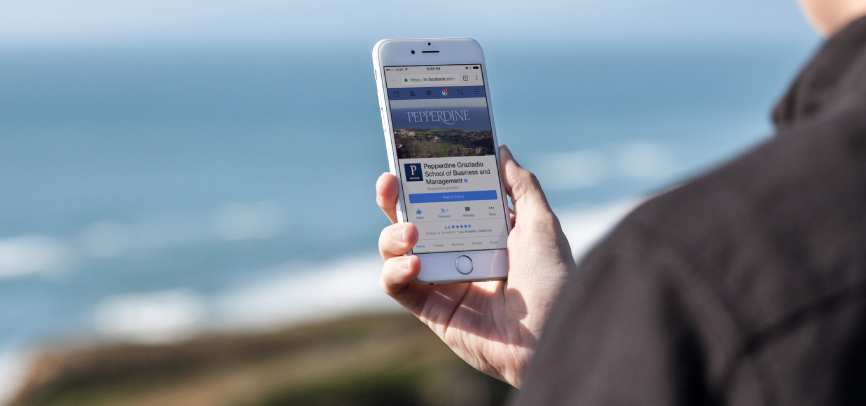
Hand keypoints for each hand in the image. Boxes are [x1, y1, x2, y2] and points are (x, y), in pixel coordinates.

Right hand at [376, 145, 576, 387]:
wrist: (551, 335)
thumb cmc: (553, 280)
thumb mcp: (542, 223)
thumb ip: (521, 186)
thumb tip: (500, 151)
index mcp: (481, 232)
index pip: (442, 200)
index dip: (423, 180)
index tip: (411, 158)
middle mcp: (457, 254)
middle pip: (410, 221)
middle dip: (394, 199)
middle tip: (390, 182)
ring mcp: (441, 282)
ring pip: (395, 251)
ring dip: (392, 235)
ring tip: (411, 232)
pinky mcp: (431, 311)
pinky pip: (398, 287)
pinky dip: (395, 271)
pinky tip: (414, 263)